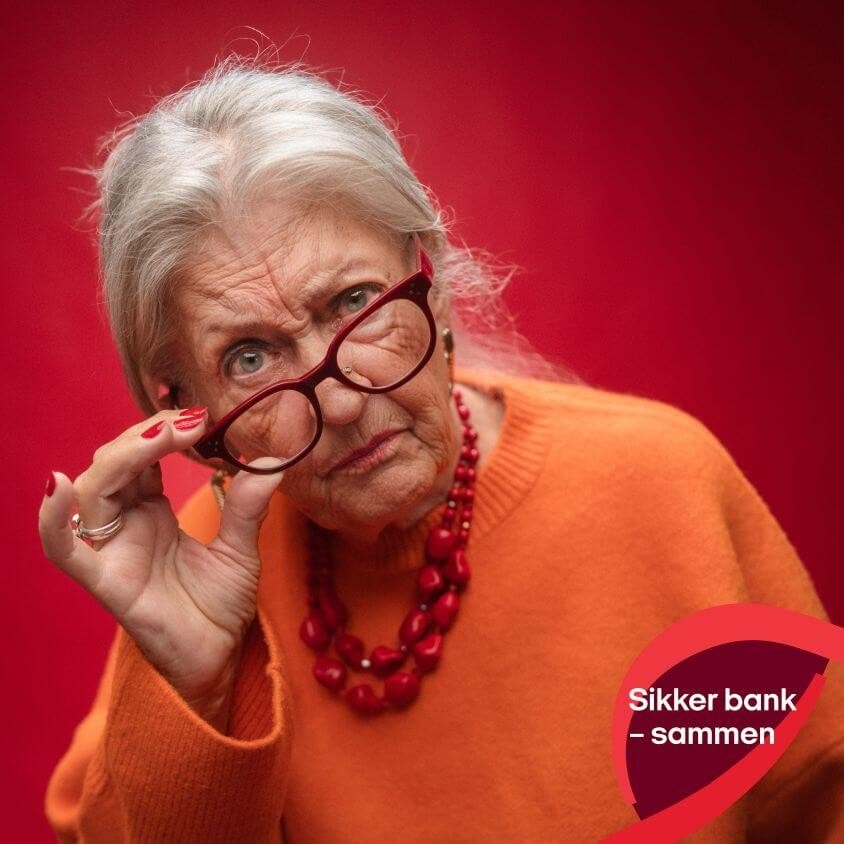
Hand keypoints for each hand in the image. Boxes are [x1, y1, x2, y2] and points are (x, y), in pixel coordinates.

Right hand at [38, 409, 281, 729]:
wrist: (217, 659)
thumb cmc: (218, 605)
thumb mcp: (239, 548)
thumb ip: (248, 505)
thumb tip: (271, 460)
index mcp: (150, 510)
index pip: (143, 456)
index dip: (165, 430)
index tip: (203, 417)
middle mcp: (124, 524)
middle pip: (115, 463)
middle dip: (148, 434)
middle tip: (193, 421)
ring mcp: (110, 550)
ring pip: (94, 490)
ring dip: (124, 455)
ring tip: (165, 435)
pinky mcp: (103, 581)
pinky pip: (63, 549)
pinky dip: (53, 520)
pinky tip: (57, 488)